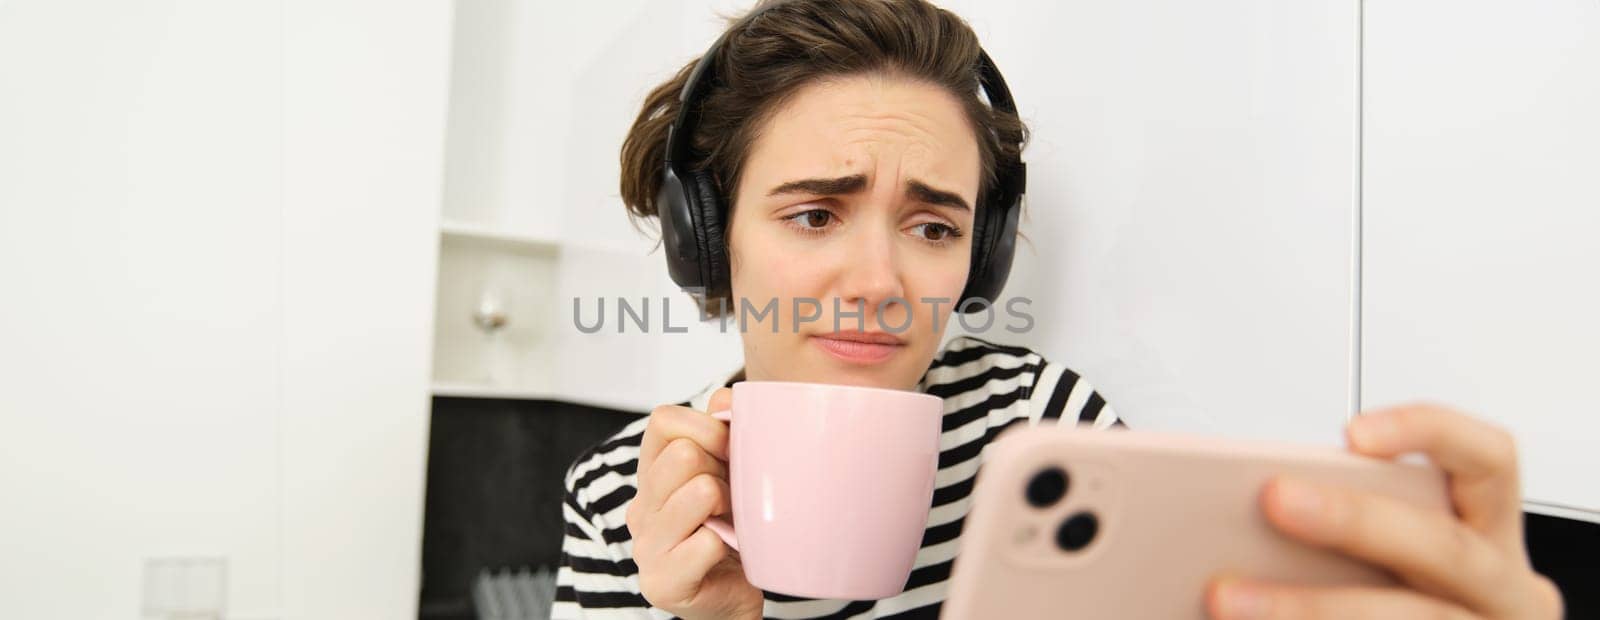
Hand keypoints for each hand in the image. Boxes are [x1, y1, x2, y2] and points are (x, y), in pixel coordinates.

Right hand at [626, 387, 762, 619]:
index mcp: (652, 473)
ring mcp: (646, 546)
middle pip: (683, 455)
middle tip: (732, 498)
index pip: (664, 420)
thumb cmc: (732, 531)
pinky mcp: (661, 582)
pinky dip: (730, 544)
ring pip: (699, 492)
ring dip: (729, 506)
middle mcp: (640, 506)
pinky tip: (728, 552)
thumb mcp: (727, 473)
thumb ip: (722, 429)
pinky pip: (708, 541)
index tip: (730, 451)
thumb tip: (725, 398)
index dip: (707, 427)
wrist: (733, 597)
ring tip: (732, 524)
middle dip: (722, 471)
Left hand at [1207, 403, 1563, 618]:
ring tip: (1227, 598)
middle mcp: (1505, 591)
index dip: (1431, 433)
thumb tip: (1250, 495)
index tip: (1353, 432)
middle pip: (1444, 548)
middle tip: (1274, 499)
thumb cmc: (1394, 597)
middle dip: (1356, 521)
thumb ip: (1348, 519)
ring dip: (1309, 608)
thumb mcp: (1392, 556)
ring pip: (1408, 619)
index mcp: (1492, 535)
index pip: (1489, 460)